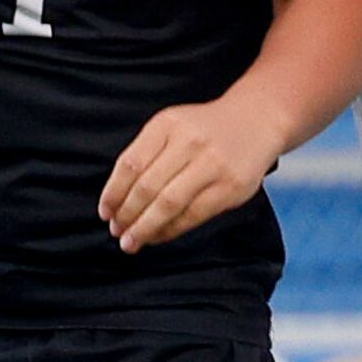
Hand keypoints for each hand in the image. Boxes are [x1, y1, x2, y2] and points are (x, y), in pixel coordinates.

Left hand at [99, 95, 281, 252]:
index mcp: (167, 124)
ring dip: (145, 228)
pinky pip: (192, 215)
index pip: (130, 164)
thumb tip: (117, 200)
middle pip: (147, 188)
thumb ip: (146, 154)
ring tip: (131, 241)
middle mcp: (189, 142)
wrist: (256, 120)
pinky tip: (157, 236)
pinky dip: (170, 230)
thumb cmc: (203, 129)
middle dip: (127, 215)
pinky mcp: (230, 187)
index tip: (105, 213)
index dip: (113, 193)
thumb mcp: (172, 126)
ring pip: (168, 204)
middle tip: (116, 232)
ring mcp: (212, 164)